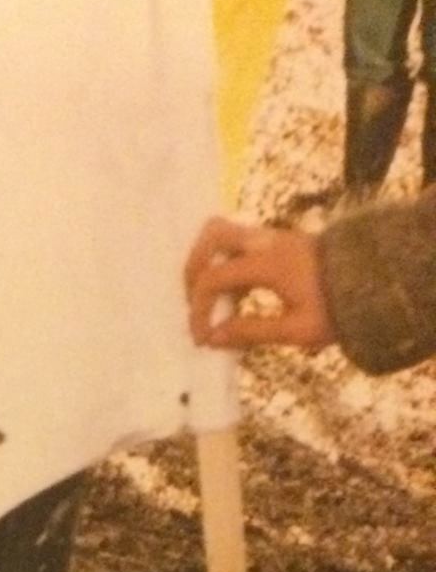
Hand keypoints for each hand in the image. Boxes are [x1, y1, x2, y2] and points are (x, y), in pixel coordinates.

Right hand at [184, 215, 332, 350]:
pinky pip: (240, 244)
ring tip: (212, 301)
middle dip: (194, 269)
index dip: (199, 309)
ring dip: (209, 264)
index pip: (214, 277)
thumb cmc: (338, 309)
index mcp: (269, 263)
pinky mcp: (279, 242)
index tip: (202, 338)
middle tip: (194, 303)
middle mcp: (267, 241)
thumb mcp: (297, 329)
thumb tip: (213, 338)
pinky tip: (234, 298)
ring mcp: (273, 237)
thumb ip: (251, 332)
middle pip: (212, 235)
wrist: (376, 283)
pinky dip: (227, 266)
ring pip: (224, 233)